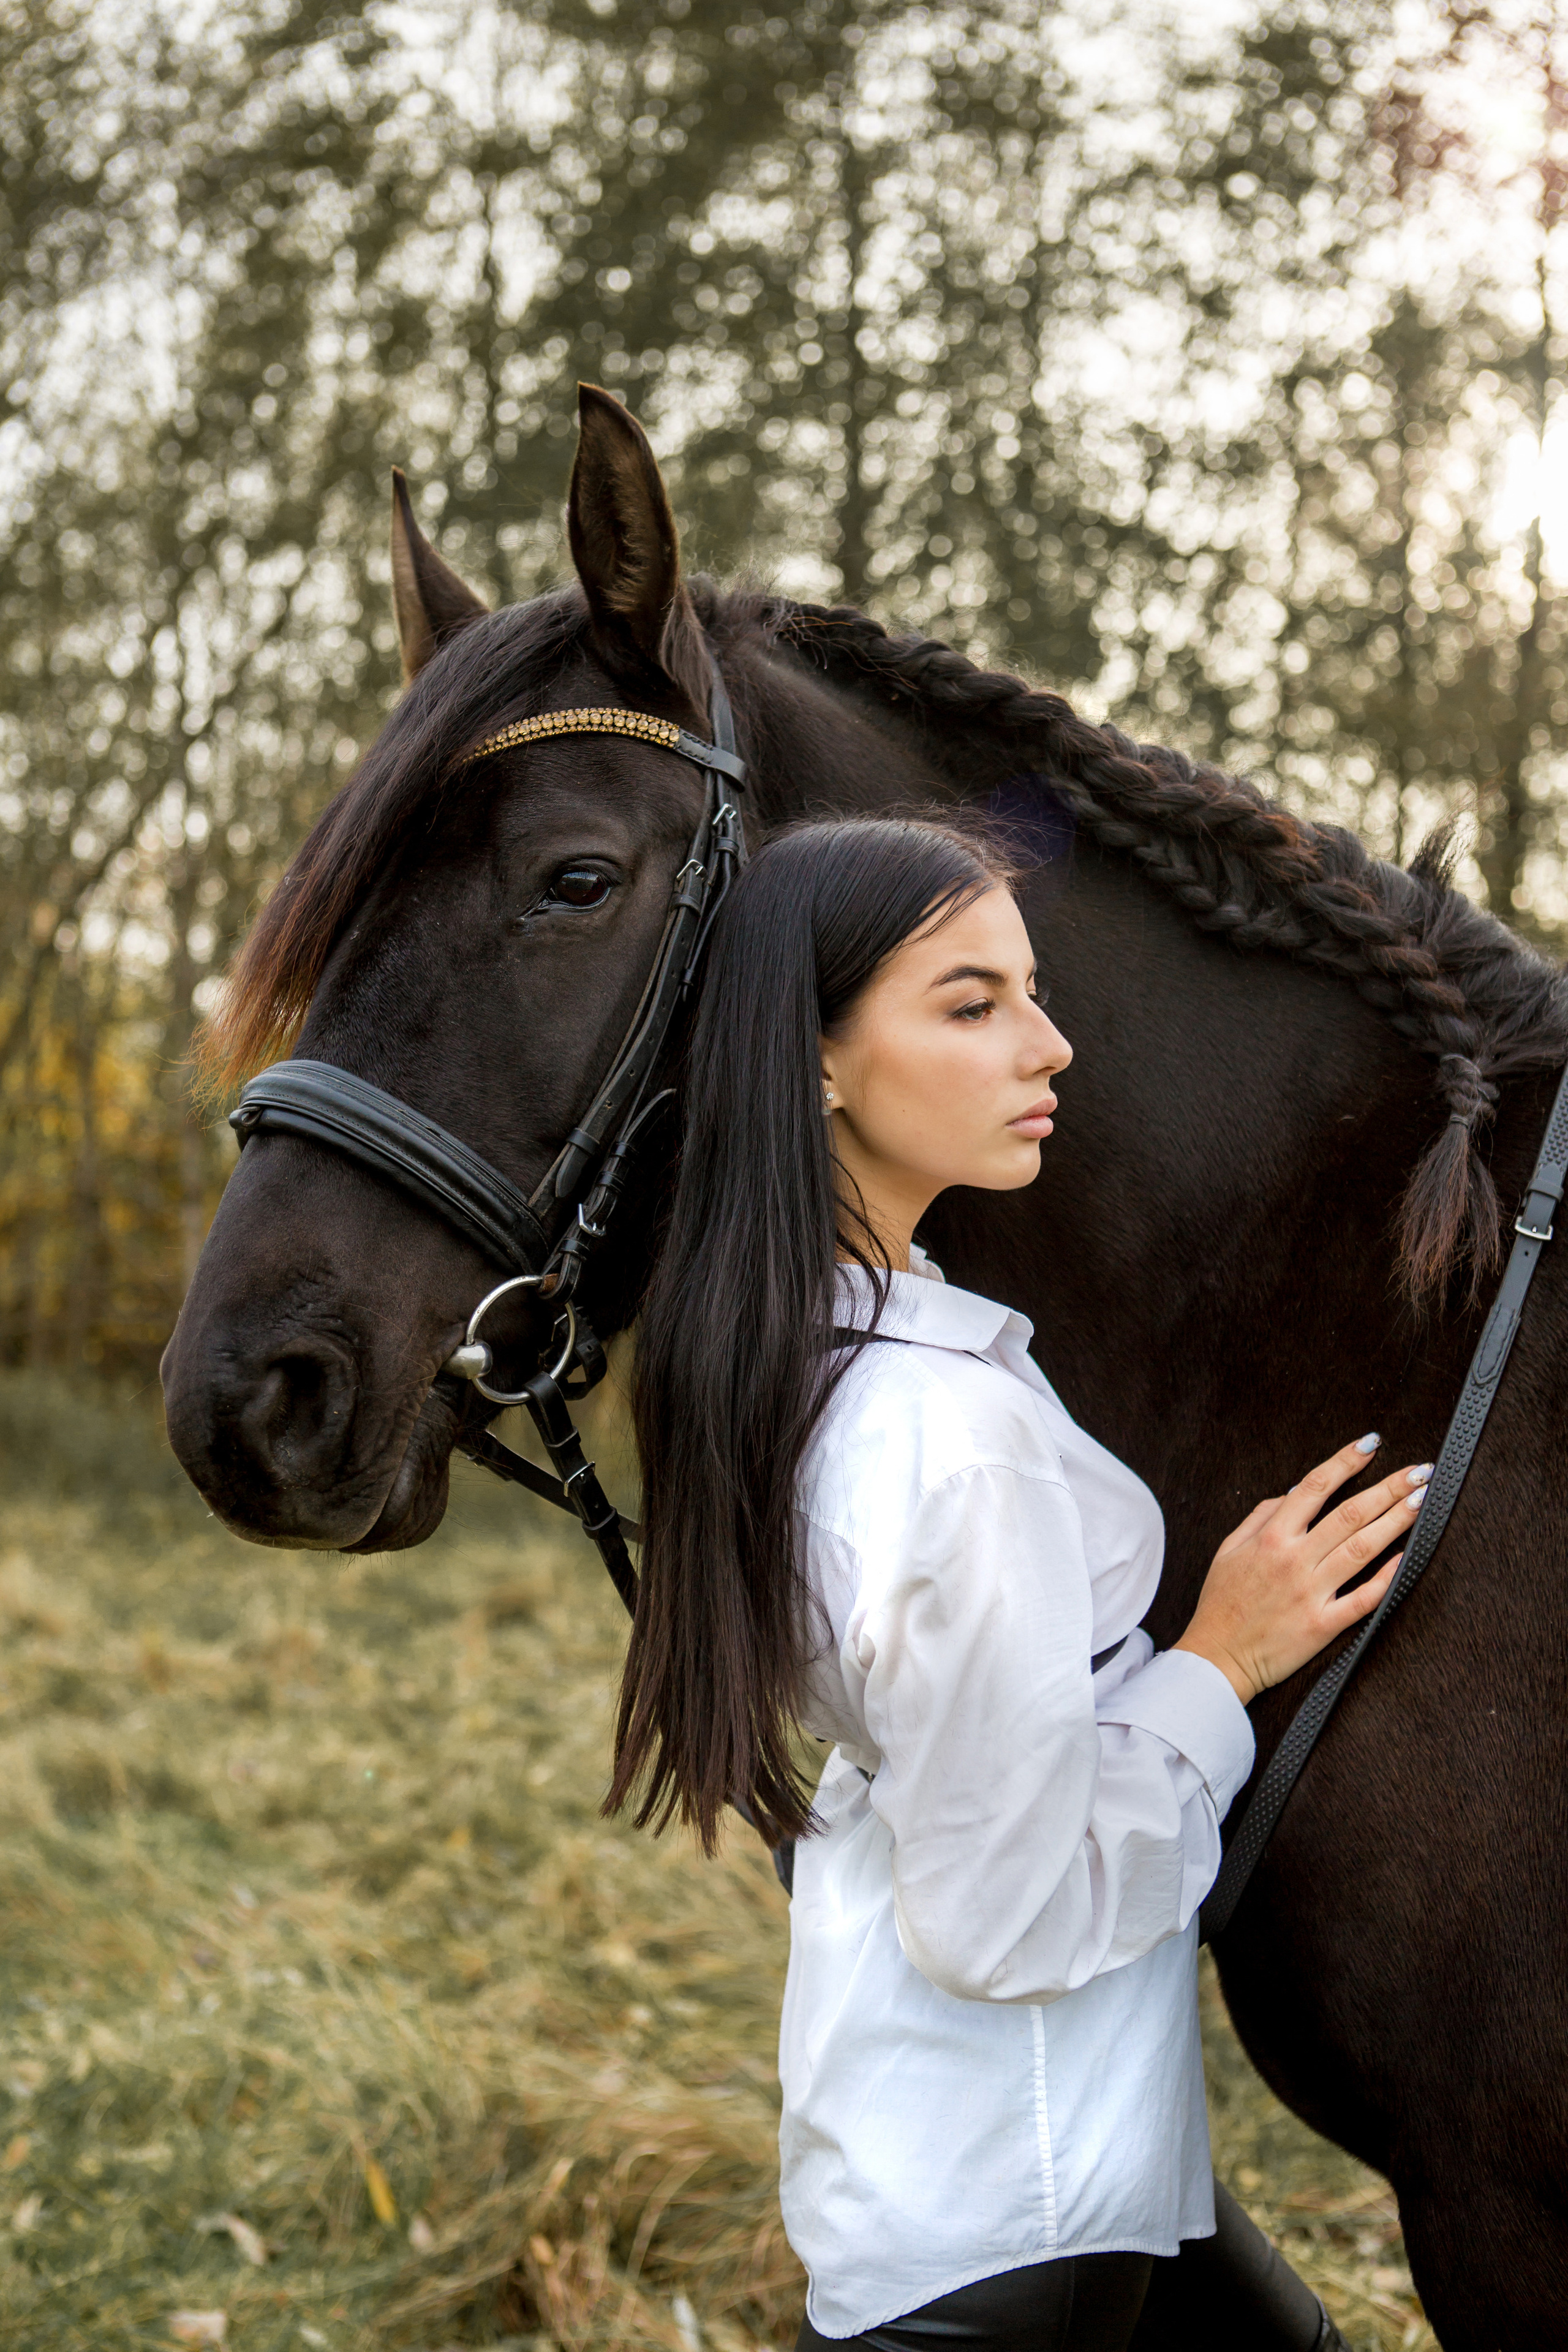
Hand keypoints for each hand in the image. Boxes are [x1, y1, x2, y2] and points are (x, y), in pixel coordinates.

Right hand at [1173, 1435, 1431, 1705]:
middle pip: (1350, 1514)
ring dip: (1396, 1522)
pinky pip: (1363, 1598)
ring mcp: (1311, 1592)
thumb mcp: (1228, 1549)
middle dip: (1388, 1488)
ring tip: (1421, 1501)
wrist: (1217, 1657)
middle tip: (1419, 1471)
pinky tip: (1407, 1558)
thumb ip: (1261, 1516)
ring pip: (1363, 1549)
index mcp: (1271, 1537)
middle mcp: (1294, 1559)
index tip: (1371, 1445)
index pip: (1314, 1486)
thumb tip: (1293, 1491)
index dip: (1346, 1462)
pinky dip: (1387, 1578)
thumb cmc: (1221, 1602)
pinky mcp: (1323, 1624)